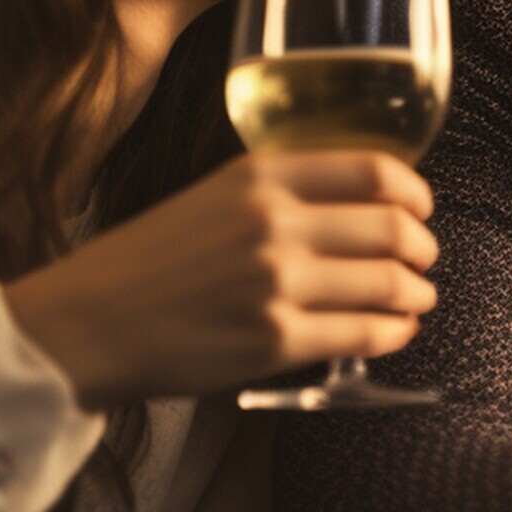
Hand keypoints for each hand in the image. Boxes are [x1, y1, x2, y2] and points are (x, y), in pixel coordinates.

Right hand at [4, 149, 437, 408]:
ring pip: (390, 283)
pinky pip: (364, 334)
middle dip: (423, 248)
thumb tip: (361, 202)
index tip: (420, 208)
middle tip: (423, 258)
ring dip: (417, 292)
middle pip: (394, 228)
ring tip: (416, 297)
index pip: (376, 171)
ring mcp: (277, 283)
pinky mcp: (275, 341)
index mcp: (262, 175)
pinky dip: (394, 332)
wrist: (87, 323)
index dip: (415, 193)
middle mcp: (276, 223)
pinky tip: (395, 330)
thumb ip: (282, 189)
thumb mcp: (214, 195)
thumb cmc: (150, 260)